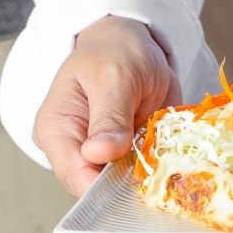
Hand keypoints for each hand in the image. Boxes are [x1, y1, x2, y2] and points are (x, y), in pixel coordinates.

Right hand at [33, 16, 180, 196]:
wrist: (134, 44)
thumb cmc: (115, 52)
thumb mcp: (114, 77)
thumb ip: (109, 117)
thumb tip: (99, 154)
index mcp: (57, 131)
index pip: (75, 176)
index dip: (104, 189)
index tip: (137, 185)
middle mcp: (77, 149)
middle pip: (101, 188)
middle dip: (132, 185)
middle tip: (164, 175)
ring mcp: (105, 155)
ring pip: (127, 184)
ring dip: (152, 176)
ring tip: (171, 160)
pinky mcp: (130, 154)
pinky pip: (147, 172)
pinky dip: (163, 166)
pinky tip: (175, 157)